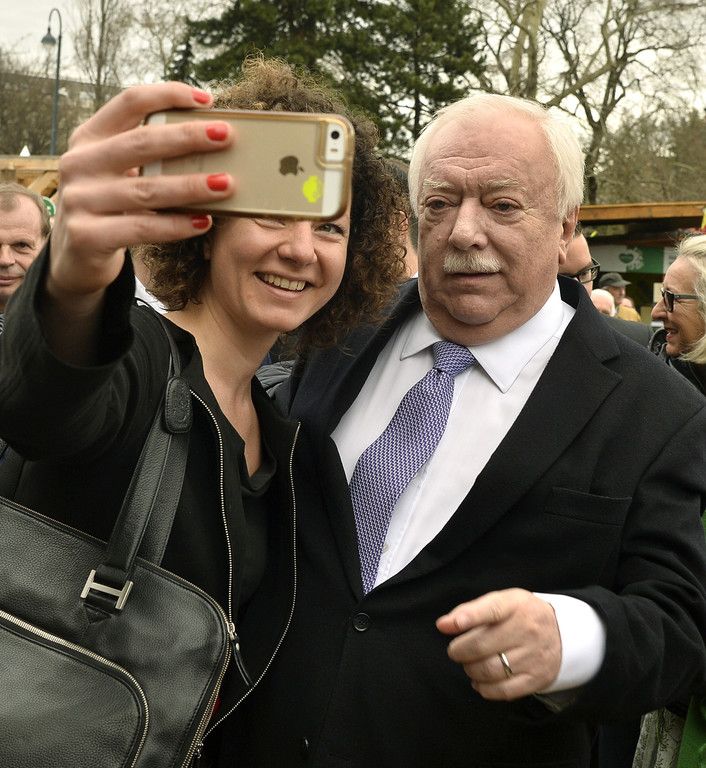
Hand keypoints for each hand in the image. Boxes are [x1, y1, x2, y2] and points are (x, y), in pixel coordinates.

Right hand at [48, 82, 235, 302]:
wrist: (76, 256)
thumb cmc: (112, 207)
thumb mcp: (119, 173)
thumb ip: (148, 157)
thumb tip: (210, 143)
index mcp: (89, 137)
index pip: (130, 102)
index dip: (169, 95)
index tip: (207, 101)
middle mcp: (80, 163)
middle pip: (141, 142)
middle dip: (188, 137)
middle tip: (226, 136)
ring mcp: (80, 200)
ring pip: (146, 189)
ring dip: (191, 186)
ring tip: (226, 184)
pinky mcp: (88, 235)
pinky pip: (143, 228)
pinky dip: (177, 225)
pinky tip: (204, 222)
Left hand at [436, 588, 561, 699]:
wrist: (563, 633)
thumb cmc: (521, 615)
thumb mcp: (502, 602)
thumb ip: (471, 610)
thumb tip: (443, 625)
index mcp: (516, 605)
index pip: (490, 609)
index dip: (467, 618)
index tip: (446, 626)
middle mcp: (527, 630)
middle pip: (482, 645)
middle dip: (459, 651)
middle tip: (456, 651)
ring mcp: (533, 656)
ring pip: (489, 670)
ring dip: (470, 670)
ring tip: (469, 664)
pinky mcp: (537, 678)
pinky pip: (503, 690)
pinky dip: (484, 688)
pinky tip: (480, 681)